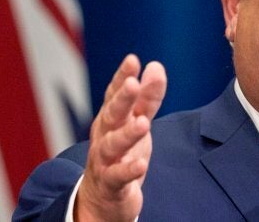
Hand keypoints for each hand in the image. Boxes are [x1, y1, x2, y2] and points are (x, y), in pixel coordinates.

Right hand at [74, 54, 166, 220]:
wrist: (103, 197)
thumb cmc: (121, 152)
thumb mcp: (136, 122)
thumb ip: (147, 98)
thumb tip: (155, 65)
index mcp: (111, 117)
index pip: (114, 93)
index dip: (122, 76)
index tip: (132, 60)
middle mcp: (104, 134)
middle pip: (112, 114)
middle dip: (122, 98)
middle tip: (133, 83)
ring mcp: (104, 159)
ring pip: (113, 144)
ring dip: (127, 134)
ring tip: (143, 123)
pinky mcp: (110, 183)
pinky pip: (118, 176)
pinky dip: (128, 170)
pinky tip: (141, 164)